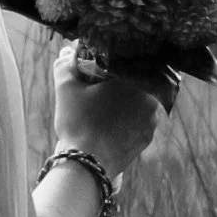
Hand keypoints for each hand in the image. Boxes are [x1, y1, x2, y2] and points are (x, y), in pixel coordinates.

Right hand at [51, 41, 177, 175]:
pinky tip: (111, 126)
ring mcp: (151, 120)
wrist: (87, 164)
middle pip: (135, 84)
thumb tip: (67, 52)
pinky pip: (139, 123)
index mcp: (135, 80)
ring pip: (138, 104)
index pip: (128, 64)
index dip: (114, 66)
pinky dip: (128, 122)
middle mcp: (150, 98)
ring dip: (126, 104)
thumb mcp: (66, 89)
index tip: (101, 71)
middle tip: (101, 89)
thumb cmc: (77, 123)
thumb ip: (65, 66)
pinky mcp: (147, 138)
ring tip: (105, 109)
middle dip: (120, 85)